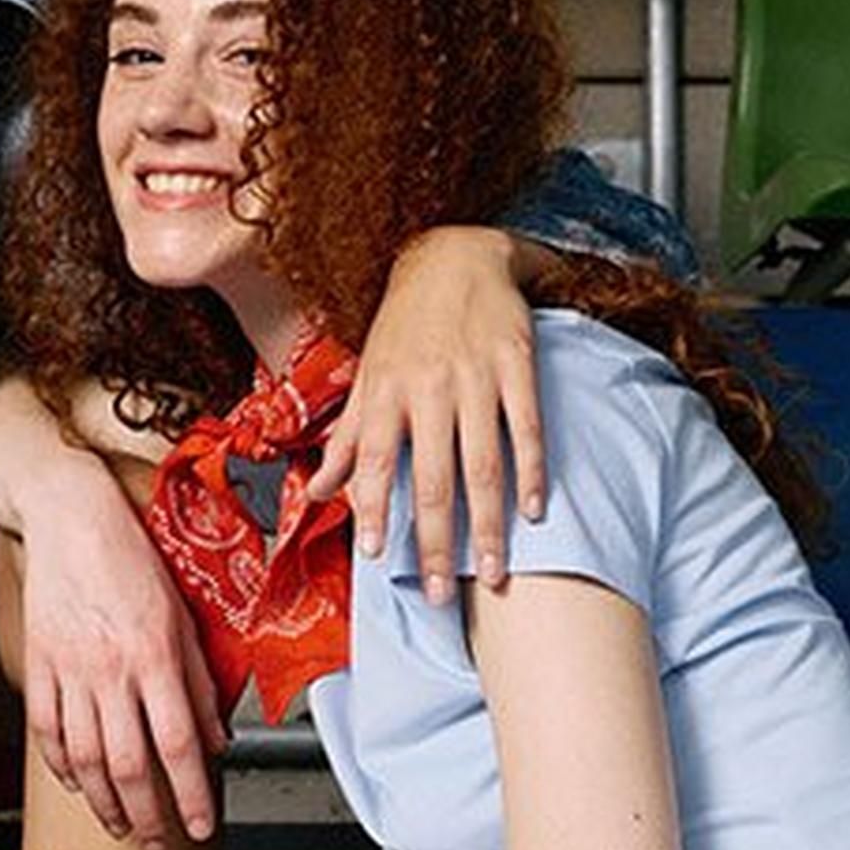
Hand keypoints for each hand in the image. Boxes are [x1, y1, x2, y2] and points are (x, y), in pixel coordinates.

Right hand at [7, 478, 224, 849]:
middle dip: (147, 815)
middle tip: (160, 843)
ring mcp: (69, 670)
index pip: (177, 745)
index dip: (191, 795)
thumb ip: (200, 682)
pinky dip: (61, 767)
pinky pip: (47, 730)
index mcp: (154, 655)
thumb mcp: (182, 615)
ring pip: (84, 757)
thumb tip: (215, 738)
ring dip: (104, 802)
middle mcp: (110, 669)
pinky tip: (77, 784)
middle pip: (128, 763)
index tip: (201, 826)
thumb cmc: (130, 557)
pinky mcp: (39, 664)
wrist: (69, 518)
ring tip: (120, 826)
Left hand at [313, 227, 543, 600]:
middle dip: (435, 541)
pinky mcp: (518, 364)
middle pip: (434, 478)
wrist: (454, 256)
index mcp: (385, 392)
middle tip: (440, 593)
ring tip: (492, 573)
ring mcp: (476, 377)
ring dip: (488, 524)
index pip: (375, 461)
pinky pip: (527, 427)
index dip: (375, 508)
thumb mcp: (365, 375)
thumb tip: (316, 492)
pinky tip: (533, 512)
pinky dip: (531, 472)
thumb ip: (347, 439)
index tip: (376, 555)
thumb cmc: (402, 326)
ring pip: (483, 463)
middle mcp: (428, 388)